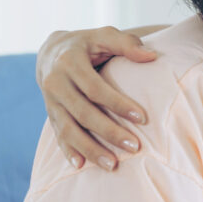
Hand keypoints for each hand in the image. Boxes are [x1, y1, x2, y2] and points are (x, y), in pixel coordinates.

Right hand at [37, 26, 156, 169]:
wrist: (51, 51)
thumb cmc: (87, 43)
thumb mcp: (105, 35)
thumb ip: (127, 44)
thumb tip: (152, 56)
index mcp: (70, 63)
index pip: (96, 89)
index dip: (118, 104)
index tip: (142, 118)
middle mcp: (56, 83)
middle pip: (83, 113)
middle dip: (109, 132)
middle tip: (134, 147)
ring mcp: (50, 101)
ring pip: (68, 129)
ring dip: (90, 149)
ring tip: (113, 165)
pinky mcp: (50, 113)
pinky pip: (58, 135)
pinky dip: (69, 151)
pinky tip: (81, 166)